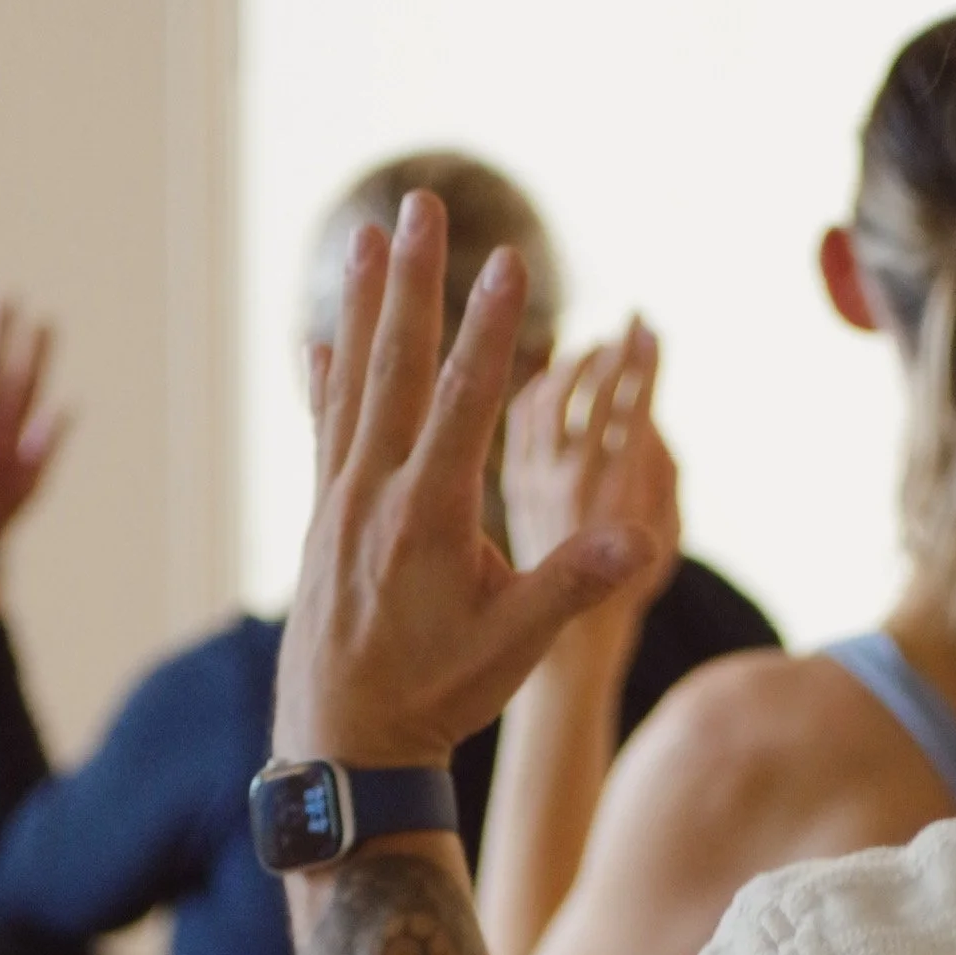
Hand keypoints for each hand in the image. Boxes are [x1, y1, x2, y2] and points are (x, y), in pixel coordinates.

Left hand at [272, 193, 656, 771]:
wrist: (345, 748)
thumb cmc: (435, 697)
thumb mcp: (513, 646)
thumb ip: (573, 585)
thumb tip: (639, 543)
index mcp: (426, 516)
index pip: (465, 401)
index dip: (490, 329)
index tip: (510, 262)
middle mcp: (372, 494)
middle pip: (396, 366)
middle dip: (414, 282)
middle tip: (420, 206)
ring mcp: (339, 504)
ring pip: (352, 385)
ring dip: (362, 308)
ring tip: (365, 238)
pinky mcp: (321, 521)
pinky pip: (323, 431)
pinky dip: (324, 380)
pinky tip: (316, 340)